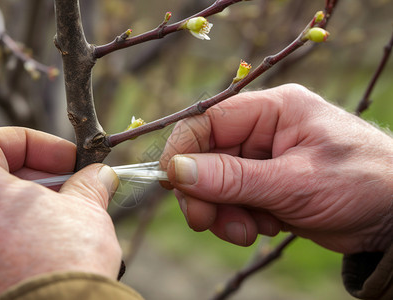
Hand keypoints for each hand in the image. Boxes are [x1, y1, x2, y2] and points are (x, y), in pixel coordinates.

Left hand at [0, 127, 120, 299]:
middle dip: (33, 178)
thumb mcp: (88, 210)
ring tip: (61, 222)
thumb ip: (90, 183)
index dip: (24, 142)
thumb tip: (100, 176)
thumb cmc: (70, 264)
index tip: (60, 159)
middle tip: (70, 188)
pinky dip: (10, 240)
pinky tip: (44, 250)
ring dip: (24, 210)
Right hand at [160, 84, 392, 253]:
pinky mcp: (266, 185)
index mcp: (273, 110)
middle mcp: (264, 131)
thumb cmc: (362, 183)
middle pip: (207, 156)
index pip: (208, 120)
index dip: (183, 150)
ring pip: (216, 183)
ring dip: (224, 212)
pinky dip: (240, 220)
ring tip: (249, 230)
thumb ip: (232, 178)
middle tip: (206, 221)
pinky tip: (267, 226)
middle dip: (204, 192)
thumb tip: (177, 171)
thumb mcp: (294, 182)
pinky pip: (234, 201)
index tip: (171, 182)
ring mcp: (264, 160)